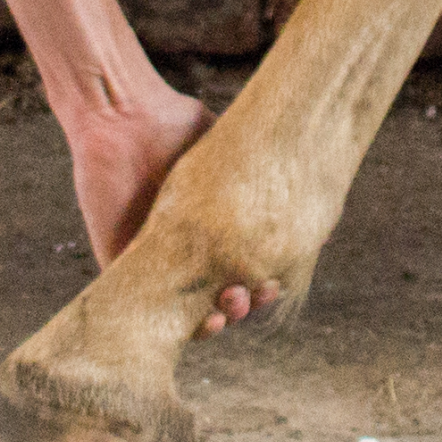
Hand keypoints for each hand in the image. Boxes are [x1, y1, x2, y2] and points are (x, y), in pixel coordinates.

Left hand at [3, 0, 280, 327]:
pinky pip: (146, 312)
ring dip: (216, 321)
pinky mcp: (118, 266)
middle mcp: (182, 250)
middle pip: (219, 297)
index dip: (264, 282)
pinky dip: (174, 326)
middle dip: (246, 304)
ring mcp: (151, 262)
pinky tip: (201, 321)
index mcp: (209, 229)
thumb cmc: (173, 124)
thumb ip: (266, 178)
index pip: (240, 269)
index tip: (282, 277)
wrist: (123, 116)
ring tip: (231, 305)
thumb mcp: (229, 150)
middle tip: (262, 289)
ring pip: (187, 313)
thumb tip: (323, 212)